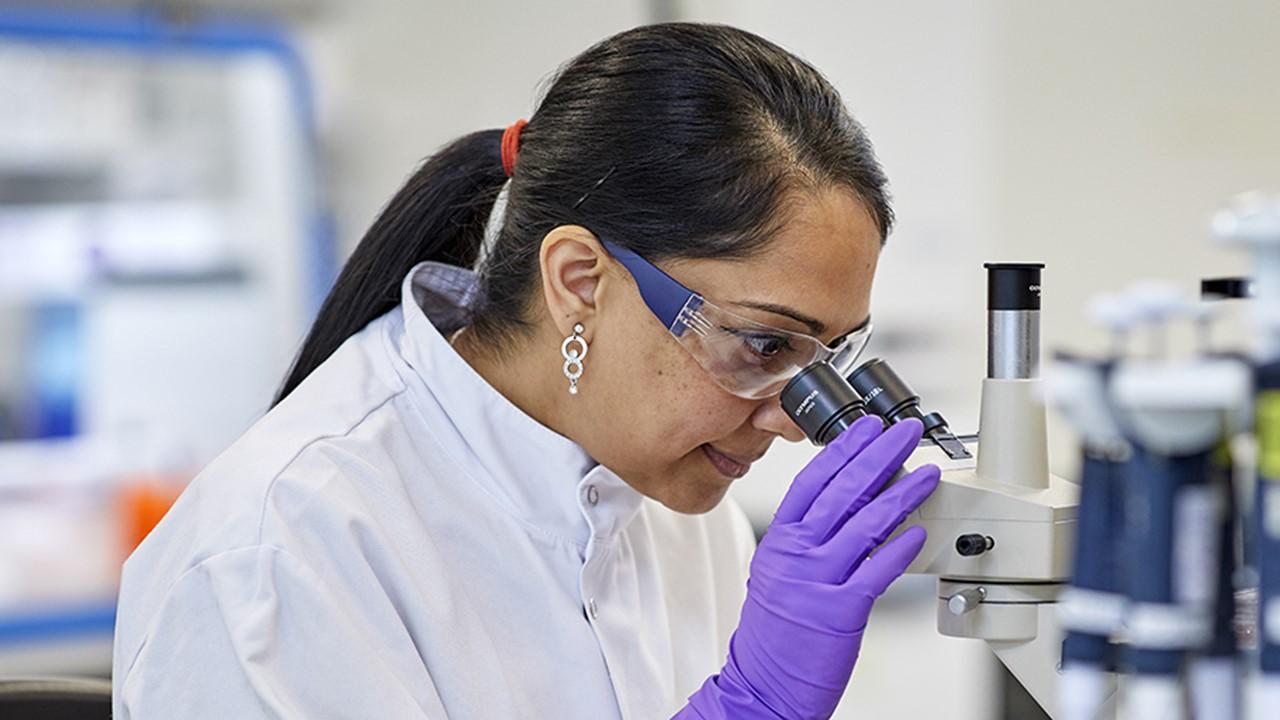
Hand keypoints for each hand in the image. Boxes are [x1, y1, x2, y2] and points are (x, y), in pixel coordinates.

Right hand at [679, 416, 939, 719]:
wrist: (763, 684)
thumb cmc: (774, 634)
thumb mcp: (778, 573)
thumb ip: (807, 538)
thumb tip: (852, 505)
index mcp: (780, 540)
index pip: (813, 479)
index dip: (843, 449)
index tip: (868, 426)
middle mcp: (796, 554)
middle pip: (842, 491)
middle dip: (879, 455)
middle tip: (905, 433)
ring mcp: (817, 581)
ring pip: (866, 524)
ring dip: (902, 493)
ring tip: (927, 473)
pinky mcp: (839, 611)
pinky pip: (877, 571)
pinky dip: (900, 548)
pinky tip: (918, 531)